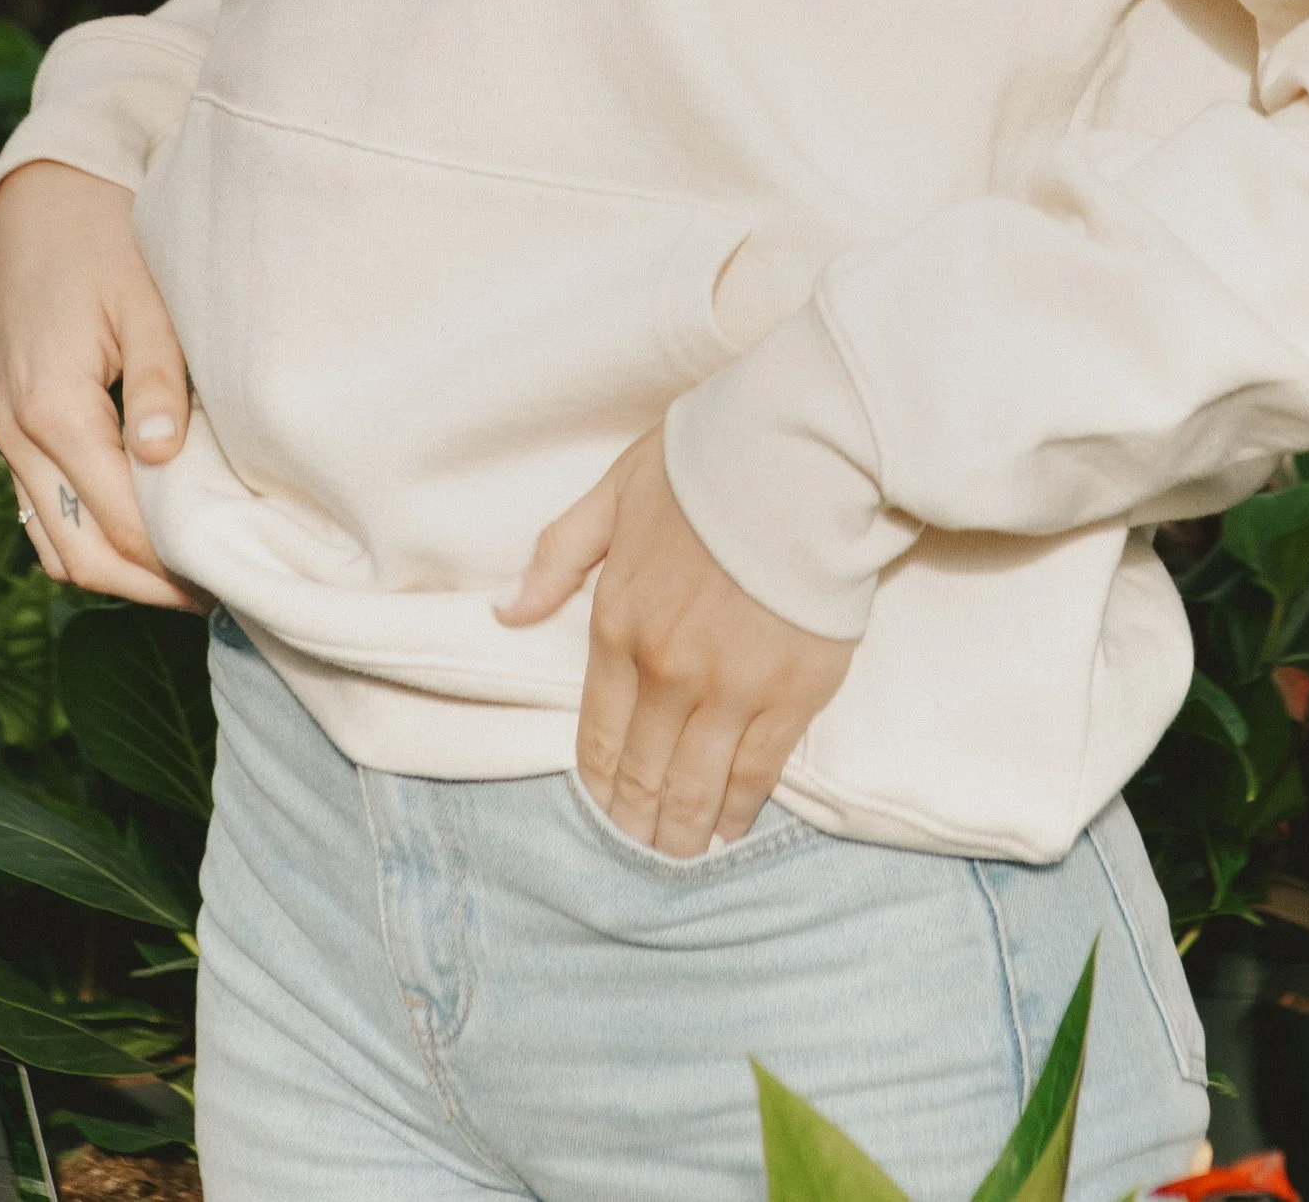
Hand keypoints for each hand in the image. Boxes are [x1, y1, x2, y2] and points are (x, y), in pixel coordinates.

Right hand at [0, 160, 207, 610]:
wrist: (40, 204)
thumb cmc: (102, 242)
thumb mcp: (143, 301)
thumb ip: (155, 381)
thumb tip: (163, 458)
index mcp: (52, 409)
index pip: (117, 521)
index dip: (174, 559)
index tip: (233, 575)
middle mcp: (18, 436)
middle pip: (78, 555)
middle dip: (147, 584)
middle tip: (218, 592)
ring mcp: (8, 438)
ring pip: (55, 545)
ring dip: (116, 570)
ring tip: (188, 574)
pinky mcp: (12, 431)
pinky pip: (44, 513)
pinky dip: (89, 539)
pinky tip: (145, 534)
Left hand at [498, 428, 853, 855]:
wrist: (804, 455)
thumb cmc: (709, 463)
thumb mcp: (612, 494)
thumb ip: (557, 557)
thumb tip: (504, 611)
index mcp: (618, 628)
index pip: (598, 738)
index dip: (600, 787)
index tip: (606, 814)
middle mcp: (668, 673)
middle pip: (644, 774)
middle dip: (638, 823)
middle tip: (641, 850)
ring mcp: (731, 690)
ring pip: (696, 787)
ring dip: (683, 831)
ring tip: (680, 854)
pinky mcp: (792, 695)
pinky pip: (758, 773)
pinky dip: (740, 809)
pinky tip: (730, 826)